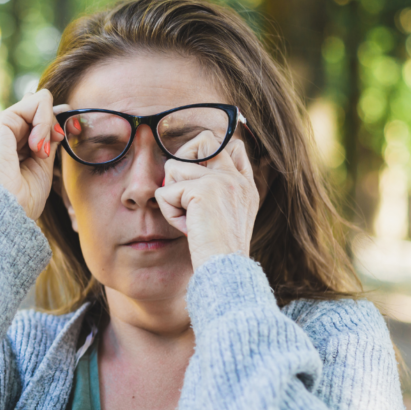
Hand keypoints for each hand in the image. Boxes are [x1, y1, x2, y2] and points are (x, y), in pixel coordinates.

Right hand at [0, 89, 68, 220]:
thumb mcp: (44, 163)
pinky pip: (36, 103)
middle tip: (58, 141)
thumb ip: (49, 139)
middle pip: (44, 107)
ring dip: (49, 125)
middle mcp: (12, 132)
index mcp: (20, 143)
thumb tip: (60, 113)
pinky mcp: (2, 120)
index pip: (43, 116)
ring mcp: (7, 125)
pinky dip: (44, 122)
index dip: (60, 119)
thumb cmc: (25, 196)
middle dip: (58, 121)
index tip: (72, 131)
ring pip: (42, 100)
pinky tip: (36, 146)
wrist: (8, 208)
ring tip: (40, 152)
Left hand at [153, 132, 258, 270]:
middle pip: (202, 140)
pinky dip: (169, 213)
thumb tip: (189, 170)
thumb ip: (217, 192)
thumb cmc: (221, 252)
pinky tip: (187, 228)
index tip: (199, 183)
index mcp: (244, 184)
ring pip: (173, 167)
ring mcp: (221, 181)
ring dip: (172, 196)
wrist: (227, 269)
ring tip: (188, 219)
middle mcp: (235, 178)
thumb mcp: (226, 217)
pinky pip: (165, 192)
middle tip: (183, 192)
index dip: (208, 154)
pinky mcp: (202, 191)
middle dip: (182, 161)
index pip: (231, 146)